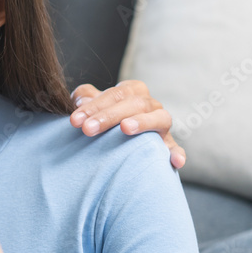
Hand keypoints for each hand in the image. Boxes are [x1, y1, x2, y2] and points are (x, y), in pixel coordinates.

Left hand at [70, 80, 185, 168]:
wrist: (117, 136)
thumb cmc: (101, 116)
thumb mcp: (91, 104)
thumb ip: (84, 98)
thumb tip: (81, 101)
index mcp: (132, 91)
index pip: (115, 94)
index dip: (94, 106)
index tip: (75, 120)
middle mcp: (150, 104)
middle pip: (134, 104)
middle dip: (108, 116)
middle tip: (87, 130)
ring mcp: (161, 124)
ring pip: (159, 118)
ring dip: (142, 122)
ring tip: (125, 128)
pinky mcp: (168, 144)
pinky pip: (175, 147)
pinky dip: (176, 152)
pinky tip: (175, 161)